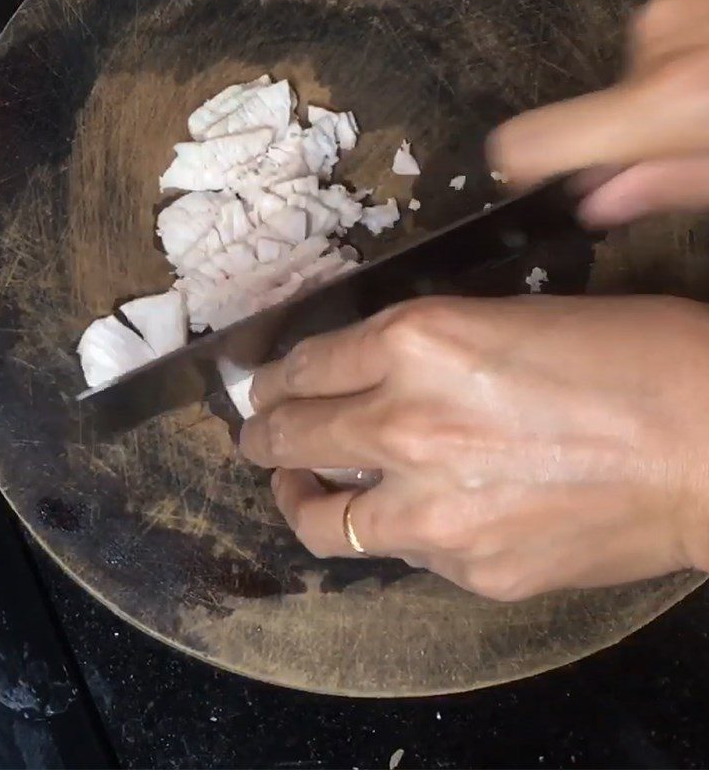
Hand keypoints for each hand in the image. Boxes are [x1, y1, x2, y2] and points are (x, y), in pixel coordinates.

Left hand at [240, 296, 708, 600]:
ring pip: (320, 516)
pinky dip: (389, 528)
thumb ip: (423, 350)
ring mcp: (431, 509)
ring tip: (295, 486)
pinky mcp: (469, 570)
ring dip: (297, 495)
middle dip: (263, 432)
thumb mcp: (506, 319)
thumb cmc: (631, 356)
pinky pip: (399, 550)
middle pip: (289, 434)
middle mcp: (406, 424)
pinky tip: (406, 515)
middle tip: (257, 434)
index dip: (277, 375)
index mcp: (418, 341)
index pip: (306, 364)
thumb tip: (366, 376)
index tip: (265, 384)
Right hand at [489, 0, 708, 225]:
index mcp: (667, 103)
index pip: (529, 143)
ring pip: (643, 50)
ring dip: (671, 71)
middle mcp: (659, 39)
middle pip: (607, 99)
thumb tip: (597, 203)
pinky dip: (689, 26)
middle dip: (639, 118)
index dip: (517, 164)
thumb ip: (663, 187)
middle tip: (691, 128)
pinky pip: (670, 3)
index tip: (521, 174)